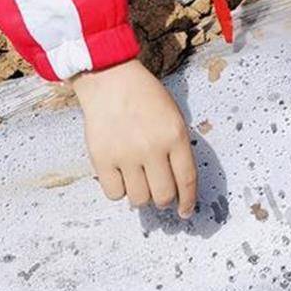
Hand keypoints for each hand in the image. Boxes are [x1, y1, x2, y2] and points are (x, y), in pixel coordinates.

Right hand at [72, 58, 196, 216]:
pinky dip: (120, 190)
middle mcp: (152, 148)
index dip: (188, 200)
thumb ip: (177, 146)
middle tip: (161, 194)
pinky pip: (115, 193)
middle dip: (165, 200)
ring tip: (140, 180)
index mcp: (175, 135)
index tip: (185, 211)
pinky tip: (121, 175)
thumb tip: (179, 182)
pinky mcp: (102, 160)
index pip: (187, 179)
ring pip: (139, 199)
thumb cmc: (145, 96)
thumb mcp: (173, 115)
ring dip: (142, 195)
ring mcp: (126, 155)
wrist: (111, 80)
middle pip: (164, 195)